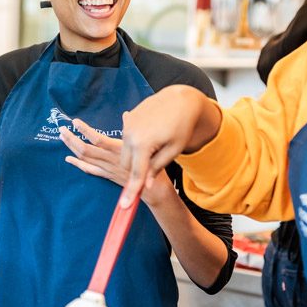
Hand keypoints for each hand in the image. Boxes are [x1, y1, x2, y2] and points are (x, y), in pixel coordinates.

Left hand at [59, 119, 173, 206]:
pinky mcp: (107, 175)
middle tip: (61, 129)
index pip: (97, 139)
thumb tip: (126, 115)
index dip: (84, 131)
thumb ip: (133, 129)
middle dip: (72, 139)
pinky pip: (90, 170)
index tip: (75, 122)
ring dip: (72, 148)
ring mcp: (107, 169)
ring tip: (63, 138)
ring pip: (85, 159)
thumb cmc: (152, 162)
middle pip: (86, 150)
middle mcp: (111, 160)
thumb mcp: (145, 143)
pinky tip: (69, 159)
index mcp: (119, 149)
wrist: (153, 187)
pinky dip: (78, 164)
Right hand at [119, 85, 220, 204]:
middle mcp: (130, 134)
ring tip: (157, 143)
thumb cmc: (181, 125)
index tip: (125, 206)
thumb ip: (157, 167)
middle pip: (127, 164)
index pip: (136, 173)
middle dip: (138, 169)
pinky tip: (153, 134)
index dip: (132, 191)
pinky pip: (128, 139)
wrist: (181, 99)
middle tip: (157, 160)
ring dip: (137, 155)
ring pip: (126, 152)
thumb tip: (145, 184)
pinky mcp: (128, 119)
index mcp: (142, 144)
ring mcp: (127, 125)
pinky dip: (137, 143)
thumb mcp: (173, 150)